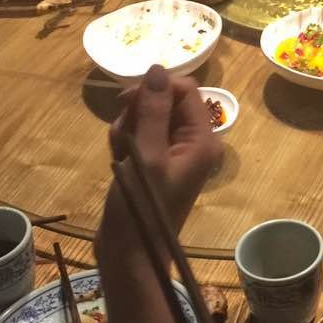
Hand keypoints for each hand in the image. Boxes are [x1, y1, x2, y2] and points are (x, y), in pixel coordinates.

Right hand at [97, 66, 220, 322]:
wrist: (129, 254)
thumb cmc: (142, 208)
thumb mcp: (147, 155)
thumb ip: (153, 110)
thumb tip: (159, 69)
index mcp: (204, 140)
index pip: (185, 90)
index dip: (155, 89)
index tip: (127, 102)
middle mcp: (194, 142)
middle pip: (164, 101)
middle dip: (137, 113)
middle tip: (124, 138)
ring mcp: (173, 152)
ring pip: (146, 117)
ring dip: (127, 129)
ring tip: (121, 156)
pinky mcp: (154, 161)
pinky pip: (138, 134)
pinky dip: (124, 142)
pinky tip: (118, 160)